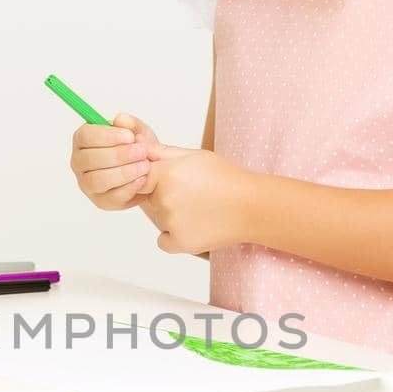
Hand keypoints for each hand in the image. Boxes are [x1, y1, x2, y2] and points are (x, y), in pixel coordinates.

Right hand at [69, 111, 160, 210]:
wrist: (149, 172)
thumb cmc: (138, 149)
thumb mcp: (139, 132)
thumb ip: (132, 125)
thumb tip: (120, 119)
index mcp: (84, 140)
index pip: (85, 136)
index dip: (107, 136)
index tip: (130, 136)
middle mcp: (80, 162)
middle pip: (89, 159)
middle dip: (118, 155)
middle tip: (142, 151)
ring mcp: (87, 184)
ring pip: (97, 180)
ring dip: (123, 173)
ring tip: (144, 166)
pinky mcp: (100, 201)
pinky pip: (110, 197)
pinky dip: (128, 188)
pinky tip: (142, 180)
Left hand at [133, 143, 250, 253]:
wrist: (253, 206)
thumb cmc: (227, 178)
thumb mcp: (196, 156)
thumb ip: (164, 153)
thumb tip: (140, 149)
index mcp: (166, 174)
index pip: (139, 177)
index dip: (153, 179)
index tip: (170, 180)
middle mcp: (164, 199)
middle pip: (150, 199)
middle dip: (164, 196)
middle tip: (193, 194)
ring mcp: (171, 223)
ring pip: (159, 219)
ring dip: (172, 216)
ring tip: (201, 209)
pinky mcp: (180, 242)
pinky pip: (164, 241)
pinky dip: (174, 236)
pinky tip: (195, 226)